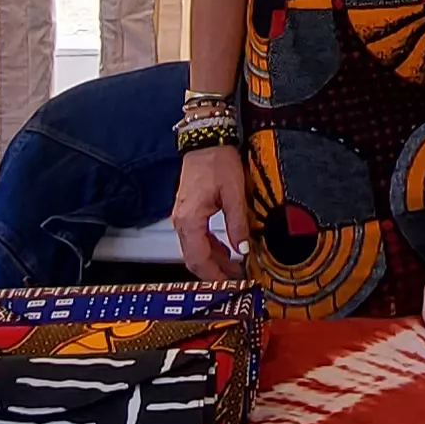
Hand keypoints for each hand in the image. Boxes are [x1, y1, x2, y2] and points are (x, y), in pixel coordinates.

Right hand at [172, 146, 250, 282]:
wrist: (206, 140)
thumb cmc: (217, 161)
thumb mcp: (234, 194)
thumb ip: (238, 225)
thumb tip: (243, 250)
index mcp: (190, 220)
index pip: (198, 259)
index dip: (215, 275)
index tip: (232, 283)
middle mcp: (182, 222)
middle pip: (194, 259)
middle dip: (214, 272)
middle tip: (236, 279)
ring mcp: (182, 217)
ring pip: (195, 250)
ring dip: (214, 261)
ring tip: (236, 268)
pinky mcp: (188, 212)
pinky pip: (196, 238)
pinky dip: (211, 248)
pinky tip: (227, 250)